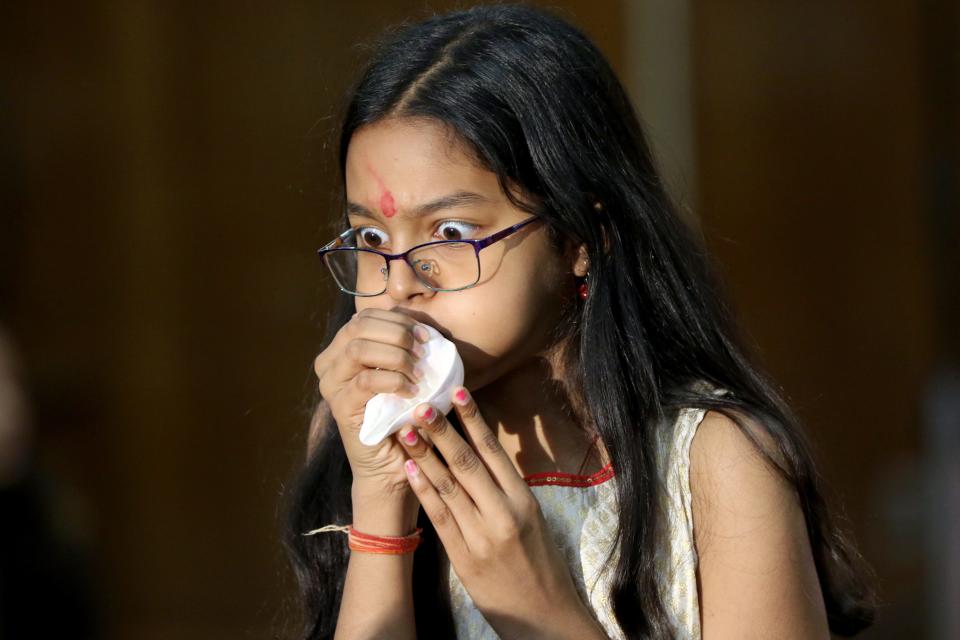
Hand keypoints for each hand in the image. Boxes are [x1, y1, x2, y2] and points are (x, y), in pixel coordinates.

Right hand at [312, 308, 429, 499]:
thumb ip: (407, 348)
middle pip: (360, 326)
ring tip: (419, 372)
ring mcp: (331, 386)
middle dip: (398, 334)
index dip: (398, 320)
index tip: (426, 335)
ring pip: (360, 348)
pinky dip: (394, 381)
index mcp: (342, 350)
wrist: (394, 465)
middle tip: (423, 352)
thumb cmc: (404, 415)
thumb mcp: (406, 374)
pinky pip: (366, 382)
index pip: (366, 317)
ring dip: (396, 356)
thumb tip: (424, 329)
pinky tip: (412, 391)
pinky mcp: (340, 408)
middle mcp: (329, 365)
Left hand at [395, 387, 606, 638]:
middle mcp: (504, 512)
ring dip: (425, 455)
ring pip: (449, 485)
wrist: (544, 615)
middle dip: (442, 431)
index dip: (474, 419)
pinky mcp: (465, 557)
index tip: (457, 393)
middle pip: (468, 462)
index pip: (494, 451)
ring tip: (406, 429)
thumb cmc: (539, 563)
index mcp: (524, 499)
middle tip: (421, 404)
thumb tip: (480, 453)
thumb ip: (507, 490)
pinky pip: (441, 517)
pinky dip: (424, 490)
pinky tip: (410, 469)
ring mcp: (483, 535)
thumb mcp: (532, 519)